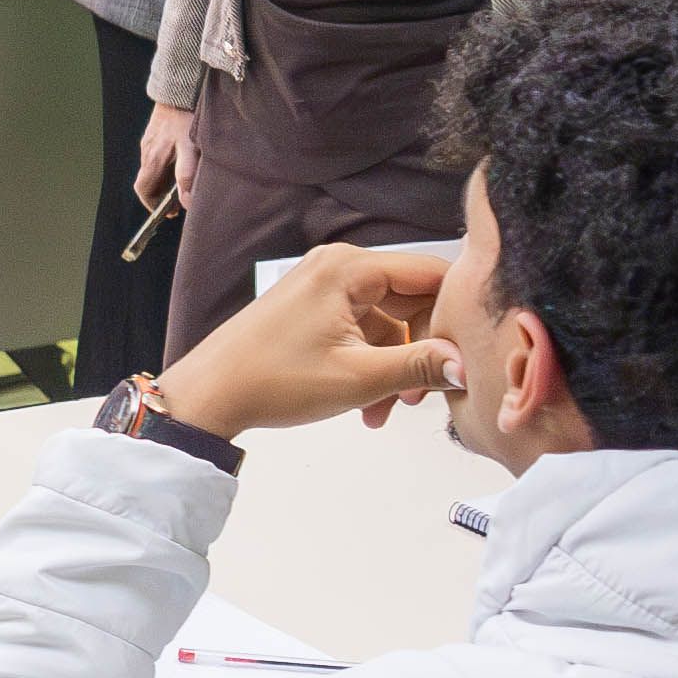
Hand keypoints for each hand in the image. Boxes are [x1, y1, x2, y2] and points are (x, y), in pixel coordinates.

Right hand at [135, 100, 196, 211]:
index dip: (152, 204)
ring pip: (152, 167)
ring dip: (164, 179)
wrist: (179, 87)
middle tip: (178, 200)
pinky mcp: (155, 130)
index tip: (167, 211)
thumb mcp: (190, 148)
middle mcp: (147, 151)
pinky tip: (180, 159)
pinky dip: (165, 164)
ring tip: (182, 181)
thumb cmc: (186, 117)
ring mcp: (149, 140)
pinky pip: (156, 153)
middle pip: (147, 180)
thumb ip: (187, 175)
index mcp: (152, 158)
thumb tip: (186, 202)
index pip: (143, 190)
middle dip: (160, 194)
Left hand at [150, 239, 457, 441]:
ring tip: (386, 411)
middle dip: (423, 351)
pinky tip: (368, 407)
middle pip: (413, 301)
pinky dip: (372, 367)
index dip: (455, 317)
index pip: (433, 276)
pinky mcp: (315, 310)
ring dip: (397, 368)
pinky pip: (364, 332)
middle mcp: (339, 267)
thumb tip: (466, 365)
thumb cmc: (272, 380)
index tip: (467, 356)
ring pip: (390, 324)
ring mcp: (325, 288)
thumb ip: (419, 367)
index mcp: (351, 267)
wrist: (210, 394)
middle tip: (421, 397)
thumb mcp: (358, 378)